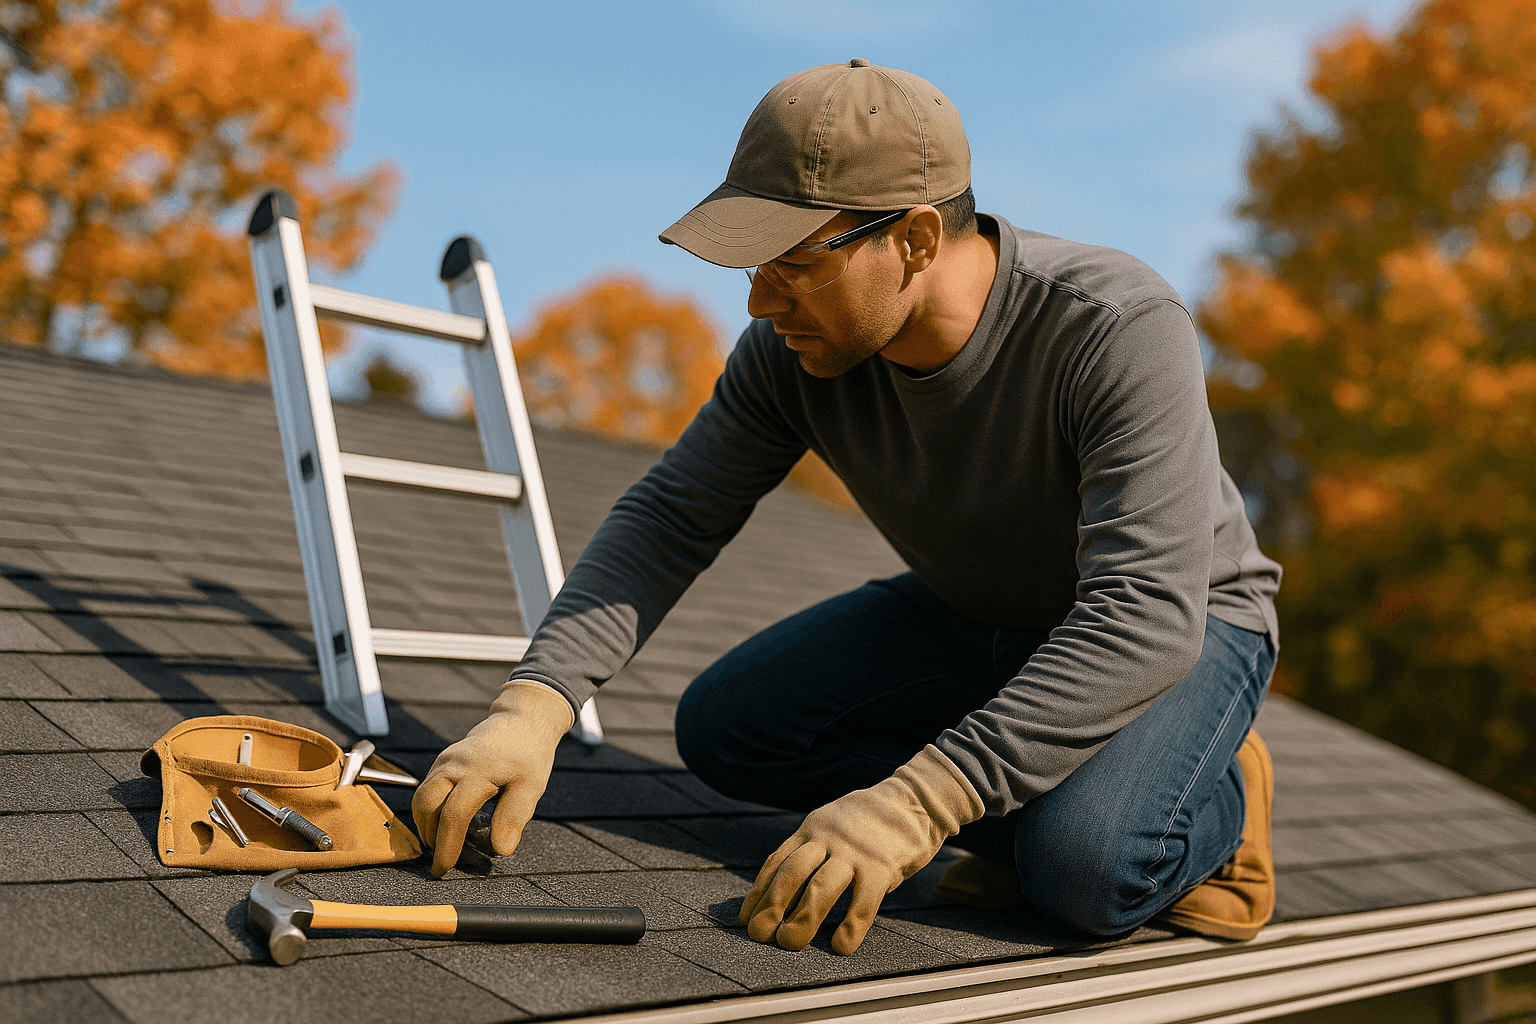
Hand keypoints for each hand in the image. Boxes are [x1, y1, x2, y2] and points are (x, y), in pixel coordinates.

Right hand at [412, 681, 573, 876]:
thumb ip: (514, 817)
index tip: (445, 869)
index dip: (447, 846)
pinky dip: (430, 811)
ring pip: (421, 798)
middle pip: (426, 805)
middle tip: (441, 861)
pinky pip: (426, 789)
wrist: (521, 721)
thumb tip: (501, 850)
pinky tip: (444, 825)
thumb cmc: (528, 754)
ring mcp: (444, 760)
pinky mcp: (442, 761)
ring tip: (443, 845)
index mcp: (478, 771)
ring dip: (426, 825)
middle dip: (429, 837)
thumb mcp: (531, 786)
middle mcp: (454, 764)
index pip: (454, 815)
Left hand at [738, 745, 983, 954]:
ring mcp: (854, 851)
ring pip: (820, 887)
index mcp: (812, 827)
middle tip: (759, 935)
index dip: (759, 892)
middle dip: (772, 905)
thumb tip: (787, 889)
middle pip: (792, 873)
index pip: (777, 861)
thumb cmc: (870, 821)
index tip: (746, 918)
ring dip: (802, 917)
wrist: (916, 799)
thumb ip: (813, 849)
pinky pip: (862, 901)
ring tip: (789, 943)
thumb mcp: (833, 824)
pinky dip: (850, 925)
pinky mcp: (881, 865)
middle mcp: (827, 837)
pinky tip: (840, 946)